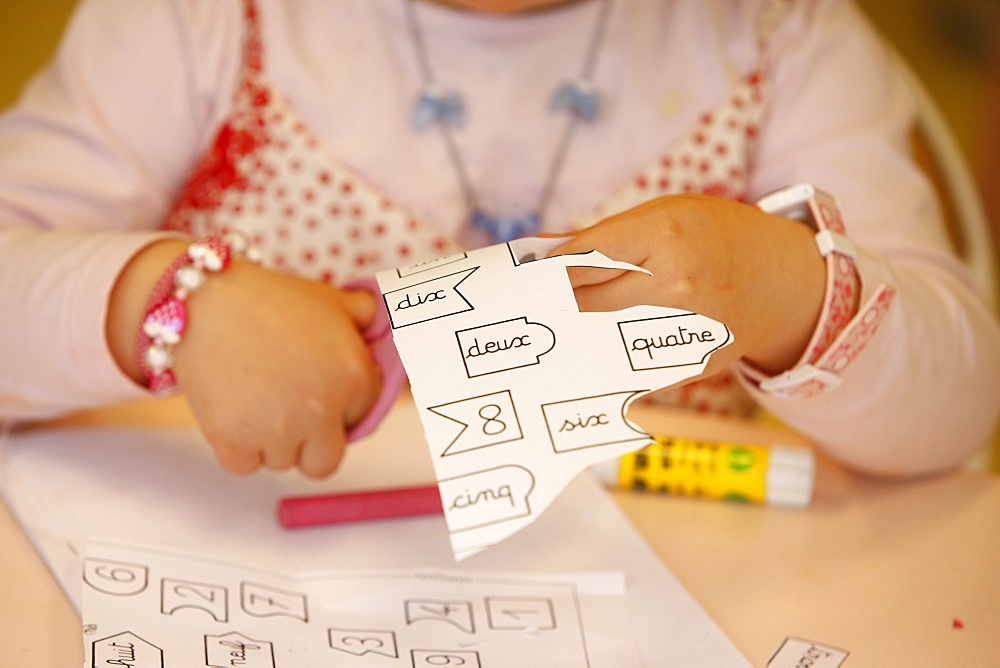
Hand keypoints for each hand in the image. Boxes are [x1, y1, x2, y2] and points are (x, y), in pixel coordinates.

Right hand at [108, 240, 380, 477]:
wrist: (205, 299)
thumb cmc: (269, 299)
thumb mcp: (328, 298)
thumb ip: (363, 315)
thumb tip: (382, 322)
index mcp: (354, 377)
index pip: (359, 420)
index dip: (338, 406)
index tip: (315, 388)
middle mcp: (321, 409)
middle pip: (324, 461)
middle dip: (311, 442)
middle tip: (288, 409)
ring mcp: (277, 430)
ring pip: (282, 462)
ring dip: (271, 440)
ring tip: (255, 395)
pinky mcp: (233, 441)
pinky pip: (244, 465)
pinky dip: (237, 446)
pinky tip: (234, 407)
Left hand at [549, 194, 826, 375]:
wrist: (782, 280)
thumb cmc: (716, 237)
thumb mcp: (668, 216)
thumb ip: (611, 236)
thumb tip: (548, 251)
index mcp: (665, 233)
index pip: (587, 254)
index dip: (555, 266)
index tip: (535, 273)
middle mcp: (675, 279)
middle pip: (590, 295)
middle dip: (565, 296)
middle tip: (545, 299)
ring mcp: (686, 323)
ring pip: (607, 331)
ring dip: (587, 326)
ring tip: (572, 319)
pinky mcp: (693, 357)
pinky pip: (637, 360)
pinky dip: (616, 353)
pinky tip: (605, 347)